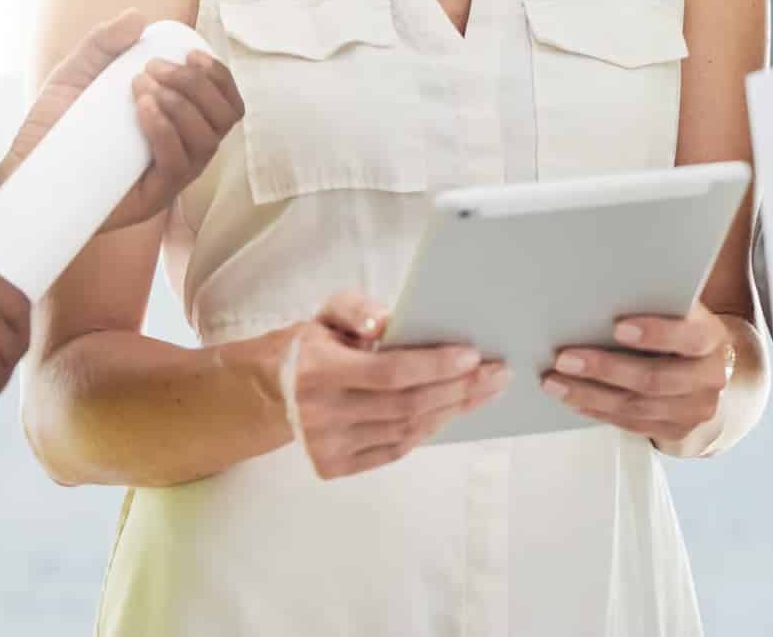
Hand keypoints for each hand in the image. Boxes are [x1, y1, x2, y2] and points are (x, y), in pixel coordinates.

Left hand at [0, 11, 246, 232]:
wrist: (25, 170)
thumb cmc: (55, 127)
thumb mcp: (77, 74)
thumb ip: (103, 43)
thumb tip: (138, 18)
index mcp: (179, 122)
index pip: (224, 102)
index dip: (219, 75)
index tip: (191, 55)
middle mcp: (183, 149)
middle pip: (225, 117)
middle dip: (196, 84)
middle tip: (154, 68)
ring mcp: (170, 177)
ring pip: (207, 141)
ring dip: (182, 104)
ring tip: (141, 87)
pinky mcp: (153, 199)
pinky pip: (177, 165)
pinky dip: (166, 130)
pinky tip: (143, 108)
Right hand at [282, 291, 506, 479]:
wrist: (274, 390)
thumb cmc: (314, 345)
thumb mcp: (328, 312)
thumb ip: (354, 307)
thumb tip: (383, 322)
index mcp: (319, 371)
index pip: (389, 372)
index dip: (435, 366)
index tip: (474, 355)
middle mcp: (321, 414)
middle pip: (406, 405)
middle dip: (459, 389)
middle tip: (498, 373)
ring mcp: (327, 446)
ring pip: (405, 431)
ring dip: (452, 410)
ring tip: (485, 392)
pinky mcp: (334, 466)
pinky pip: (394, 451)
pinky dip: (428, 430)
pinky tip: (451, 412)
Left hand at [546, 303, 734, 450]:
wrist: (704, 363)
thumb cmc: (681, 326)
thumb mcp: (677, 307)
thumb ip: (653, 300)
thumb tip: (602, 292)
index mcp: (712, 338)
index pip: (689, 338)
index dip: (655, 334)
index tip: (617, 327)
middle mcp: (709, 378)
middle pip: (654, 378)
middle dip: (605, 369)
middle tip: (565, 358)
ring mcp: (694, 410)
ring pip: (637, 407)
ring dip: (590, 394)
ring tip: (556, 382)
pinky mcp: (675, 431)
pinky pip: (631, 425)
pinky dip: (598, 411)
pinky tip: (574, 399)